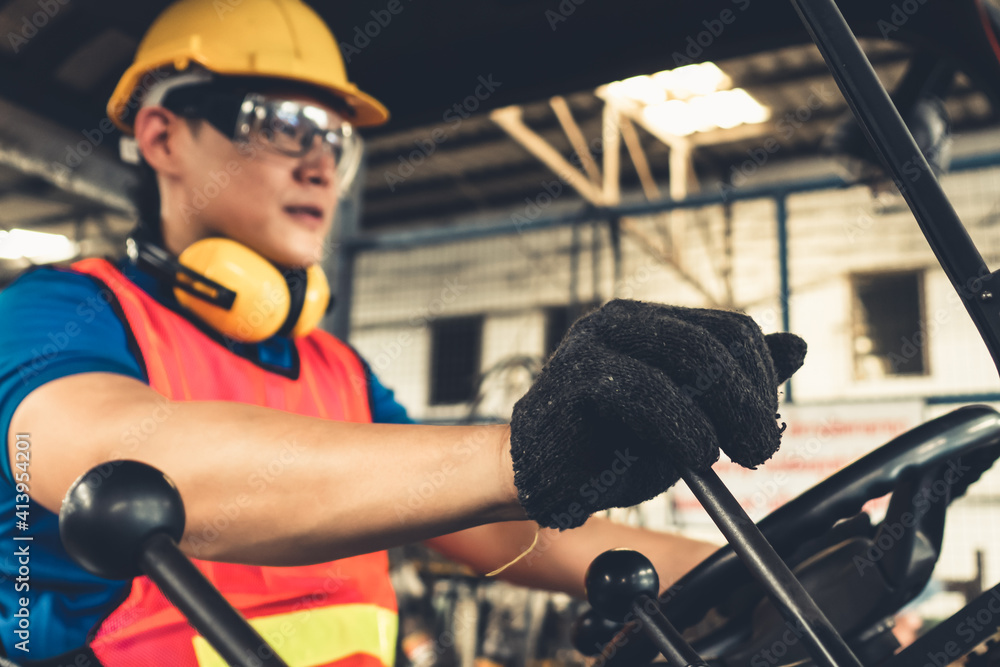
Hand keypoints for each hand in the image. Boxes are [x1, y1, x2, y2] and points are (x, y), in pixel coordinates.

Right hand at [509, 299, 806, 528]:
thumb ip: (733, 385)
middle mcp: (621, 321)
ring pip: (688, 354)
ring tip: (725, 455)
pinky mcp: (573, 374)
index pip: (730, 329)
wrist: (547, 482)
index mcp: (650, 324)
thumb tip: (798, 345)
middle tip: (760, 449)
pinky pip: (644, 388)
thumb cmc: (612, 449)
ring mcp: (594, 342)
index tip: (765, 427)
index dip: (761, 376)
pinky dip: (681, 423)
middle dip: (750, 398)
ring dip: (725, 410)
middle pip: (715, 340)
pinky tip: (692, 452)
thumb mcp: (688, 417)